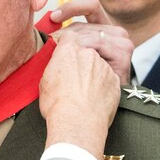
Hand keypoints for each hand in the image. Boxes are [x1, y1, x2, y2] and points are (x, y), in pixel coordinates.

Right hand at [40, 33, 118, 159]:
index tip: (65, 53)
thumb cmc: (57, 105)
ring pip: (98, 64)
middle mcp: (89, 54)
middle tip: (73, 75)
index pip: (70, 36)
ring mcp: (104, 66)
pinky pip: (108, 78)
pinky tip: (94, 97)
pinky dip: (102, 84)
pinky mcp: (115, 80)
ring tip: (83, 91)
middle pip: (85, 49)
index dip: (67, 44)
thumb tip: (56, 63)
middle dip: (81, 59)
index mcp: (68, 51)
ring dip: (92, 72)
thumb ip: (54, 65)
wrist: (77, 123)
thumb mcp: (44, 81)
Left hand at [49, 0, 133, 83]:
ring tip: (63, 61)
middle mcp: (115, 32)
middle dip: (64, 35)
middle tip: (50, 47)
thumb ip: (64, 39)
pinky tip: (78, 63)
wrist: (91, 109)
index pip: (90, 6)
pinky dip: (84, 50)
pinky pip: (97, 42)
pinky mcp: (124, 52)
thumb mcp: (71, 56)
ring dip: (72, 46)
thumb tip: (47, 26)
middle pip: (84, 24)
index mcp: (103, 29)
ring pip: (89, 33)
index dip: (71, 7)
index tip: (53, 17)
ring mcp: (122, 41)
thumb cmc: (77, 86)